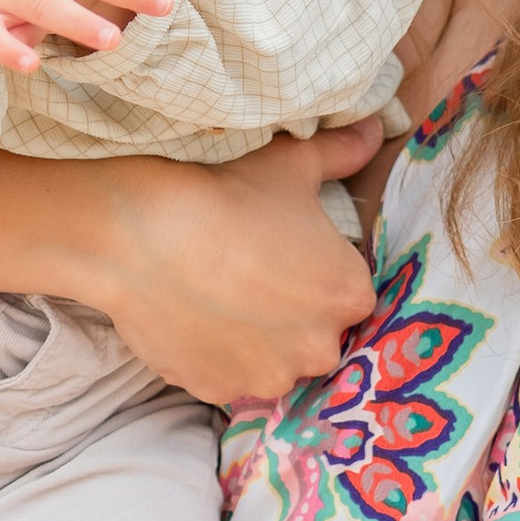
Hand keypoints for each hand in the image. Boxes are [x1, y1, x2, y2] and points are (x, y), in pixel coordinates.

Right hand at [85, 131, 378, 404]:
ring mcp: (267, 376)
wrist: (144, 235)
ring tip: (218, 299)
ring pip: (271, 363)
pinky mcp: (218, 391)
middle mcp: (319, 348)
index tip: (287, 260)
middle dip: (291, 317)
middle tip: (250, 279)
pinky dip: (213, 356)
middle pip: (315, 337)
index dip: (317, 277)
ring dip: (255, 342)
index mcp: (349, 295)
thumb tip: (375, 129)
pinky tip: (192, 317)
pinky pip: (225, 377)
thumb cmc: (227, 197)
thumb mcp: (292, 164)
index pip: (348, 296)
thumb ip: (342, 152)